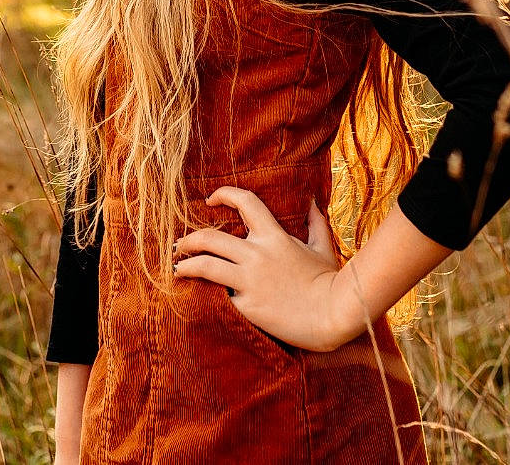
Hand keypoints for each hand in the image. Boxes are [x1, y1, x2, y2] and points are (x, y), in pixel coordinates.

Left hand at [172, 187, 361, 353]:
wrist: (332, 315)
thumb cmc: (329, 282)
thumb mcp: (323, 247)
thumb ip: (315, 223)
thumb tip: (311, 202)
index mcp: (274, 236)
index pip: (244, 202)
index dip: (223, 195)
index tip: (210, 199)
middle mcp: (257, 254)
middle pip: (209, 237)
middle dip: (188, 240)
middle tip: (180, 246)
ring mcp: (249, 280)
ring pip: (204, 264)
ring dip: (185, 265)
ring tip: (177, 269)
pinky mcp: (246, 305)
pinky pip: (217, 296)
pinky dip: (203, 295)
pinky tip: (195, 297)